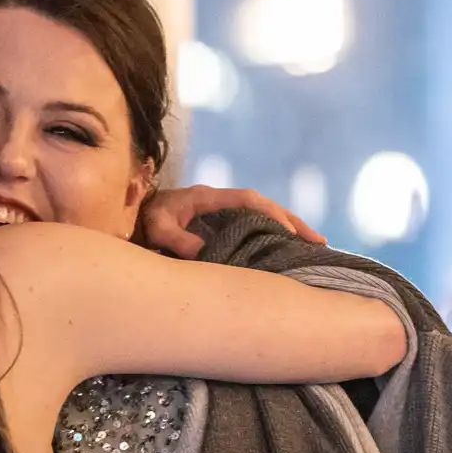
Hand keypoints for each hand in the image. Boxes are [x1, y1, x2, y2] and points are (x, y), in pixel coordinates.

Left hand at [137, 184, 322, 258]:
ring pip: (263, 218)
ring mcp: (223, 213)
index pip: (248, 200)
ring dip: (289, 231)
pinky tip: (288, 253)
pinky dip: (273, 238)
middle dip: (293, 223)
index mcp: (208, 197)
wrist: (132, 217)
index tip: (289, 231)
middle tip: (318, 242)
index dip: (270, 213)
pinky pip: (254, 228)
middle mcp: (221, 203)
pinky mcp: (222, 226)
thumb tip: (204, 254)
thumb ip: (177, 239)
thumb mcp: (157, 228)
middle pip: (265, 207)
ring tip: (314, 248)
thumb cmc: (144, 220)